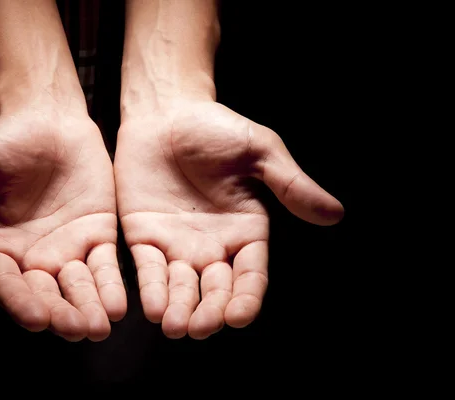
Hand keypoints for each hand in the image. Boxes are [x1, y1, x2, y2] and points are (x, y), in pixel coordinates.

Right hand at [0, 102, 125, 340]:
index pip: (7, 281)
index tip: (34, 319)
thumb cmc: (8, 140)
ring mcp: (68, 247)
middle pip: (45, 293)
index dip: (19, 301)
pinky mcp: (98, 235)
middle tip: (74, 329)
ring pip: (77, 287)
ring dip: (87, 308)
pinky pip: (105, 266)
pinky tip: (118, 304)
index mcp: (0, 244)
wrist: (50, 120)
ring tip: (98, 327)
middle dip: (59, 313)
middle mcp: (34, 254)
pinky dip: (111, 286)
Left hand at [115, 100, 342, 338]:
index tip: (239, 317)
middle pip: (215, 289)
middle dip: (209, 311)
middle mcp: (213, 246)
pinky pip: (148, 268)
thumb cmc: (216, 128)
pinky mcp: (144, 237)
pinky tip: (150, 306)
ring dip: (179, 308)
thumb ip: (290, 184)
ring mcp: (177, 244)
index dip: (247, 296)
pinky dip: (150, 288)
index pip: (251, 273)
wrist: (166, 112)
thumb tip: (335, 213)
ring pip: (181, 287)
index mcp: (246, 231)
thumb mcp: (260, 151)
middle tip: (200, 327)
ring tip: (173, 326)